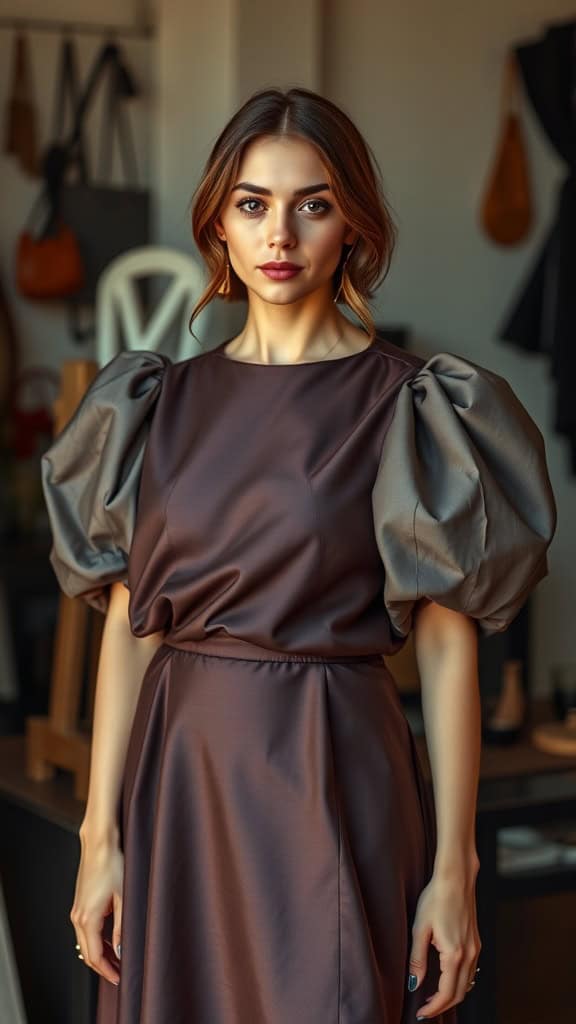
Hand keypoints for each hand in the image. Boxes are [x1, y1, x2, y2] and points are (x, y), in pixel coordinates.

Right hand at [71, 834, 123, 985]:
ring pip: (85, 943)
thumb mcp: (123, 898)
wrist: (100, 844)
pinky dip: (96, 941)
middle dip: (103, 966)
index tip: (120, 978)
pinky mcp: (79, 904)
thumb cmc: (113, 865)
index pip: (94, 956)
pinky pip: (85, 931)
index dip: (107, 970)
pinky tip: (110, 941)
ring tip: (117, 960)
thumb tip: (121, 950)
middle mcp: (77, 917)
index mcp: (87, 918)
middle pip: (87, 953)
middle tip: (120, 973)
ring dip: (99, 954)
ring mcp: (76, 911)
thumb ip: (121, 927)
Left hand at [407, 870, 480, 1019]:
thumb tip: (414, 983)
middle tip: (426, 1009)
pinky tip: (448, 977)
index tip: (422, 1013)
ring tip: (434, 996)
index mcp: (454, 954)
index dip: (434, 1007)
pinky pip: (472, 971)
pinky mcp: (476, 941)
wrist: (456, 878)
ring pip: (468, 983)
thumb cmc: (437, 898)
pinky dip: (460, 981)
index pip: (446, 993)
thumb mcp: (420, 929)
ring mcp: (476, 948)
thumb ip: (418, 960)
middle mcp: (469, 954)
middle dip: (443, 1005)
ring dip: (453, 994)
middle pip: (460, 993)